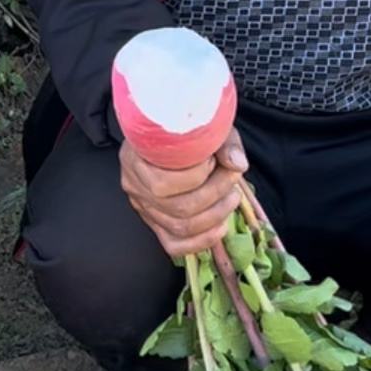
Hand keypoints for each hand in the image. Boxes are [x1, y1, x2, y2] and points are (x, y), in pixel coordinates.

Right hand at [119, 129, 248, 259]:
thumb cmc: (188, 129)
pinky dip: (201, 241)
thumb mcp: (206, 125)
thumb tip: (237, 164)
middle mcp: (134, 184)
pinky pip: (173, 244)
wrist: (176, 133)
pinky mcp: (155, 222)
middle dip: (215, 194)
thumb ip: (223, 142)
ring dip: (215, 215)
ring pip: (179, 227)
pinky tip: (220, 226)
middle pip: (177, 207)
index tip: (215, 160)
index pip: (164, 183)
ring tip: (232, 196)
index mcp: (135, 156)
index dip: (198, 176)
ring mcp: (143, 206)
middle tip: (232, 178)